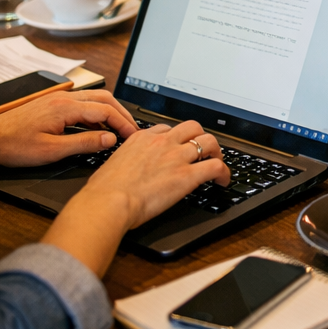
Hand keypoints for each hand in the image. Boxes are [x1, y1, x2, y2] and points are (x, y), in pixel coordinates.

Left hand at [0, 90, 137, 169]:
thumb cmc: (14, 146)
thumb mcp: (52, 151)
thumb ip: (84, 143)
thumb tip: (110, 139)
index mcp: (65, 107)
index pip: (105, 110)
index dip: (122, 123)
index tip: (132, 137)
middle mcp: (63, 98)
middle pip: (103, 99)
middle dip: (121, 114)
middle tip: (132, 131)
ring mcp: (57, 99)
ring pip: (93, 99)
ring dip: (109, 112)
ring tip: (119, 129)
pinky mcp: (52, 104)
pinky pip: (82, 103)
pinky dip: (95, 113)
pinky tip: (96, 128)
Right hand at [79, 120, 229, 230]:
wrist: (109, 201)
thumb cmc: (103, 190)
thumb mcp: (112, 165)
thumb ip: (125, 162)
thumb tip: (126, 171)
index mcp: (142, 138)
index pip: (166, 128)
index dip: (176, 137)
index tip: (178, 146)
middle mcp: (162, 143)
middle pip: (192, 127)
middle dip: (200, 136)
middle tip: (202, 150)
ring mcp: (176, 157)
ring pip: (209, 141)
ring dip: (216, 151)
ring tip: (217, 161)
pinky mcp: (187, 175)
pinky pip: (215, 166)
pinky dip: (224, 172)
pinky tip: (223, 181)